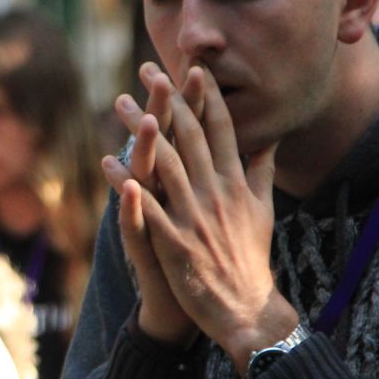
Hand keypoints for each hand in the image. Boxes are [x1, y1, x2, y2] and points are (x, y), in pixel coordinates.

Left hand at [106, 65, 296, 366]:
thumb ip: (261, 170)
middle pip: (191, 137)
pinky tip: (108, 162)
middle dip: (170, 100)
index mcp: (237, 183)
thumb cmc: (251, 257)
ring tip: (121, 103)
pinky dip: (127, 183)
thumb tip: (270, 139)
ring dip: (141, 131)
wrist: (246, 310)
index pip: (223, 129)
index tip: (192, 68)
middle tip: (149, 69)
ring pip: (165, 163)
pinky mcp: (175, 242)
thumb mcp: (263, 208)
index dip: (206, 96)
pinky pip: (146, 206)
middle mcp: (218, 193)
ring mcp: (196, 217)